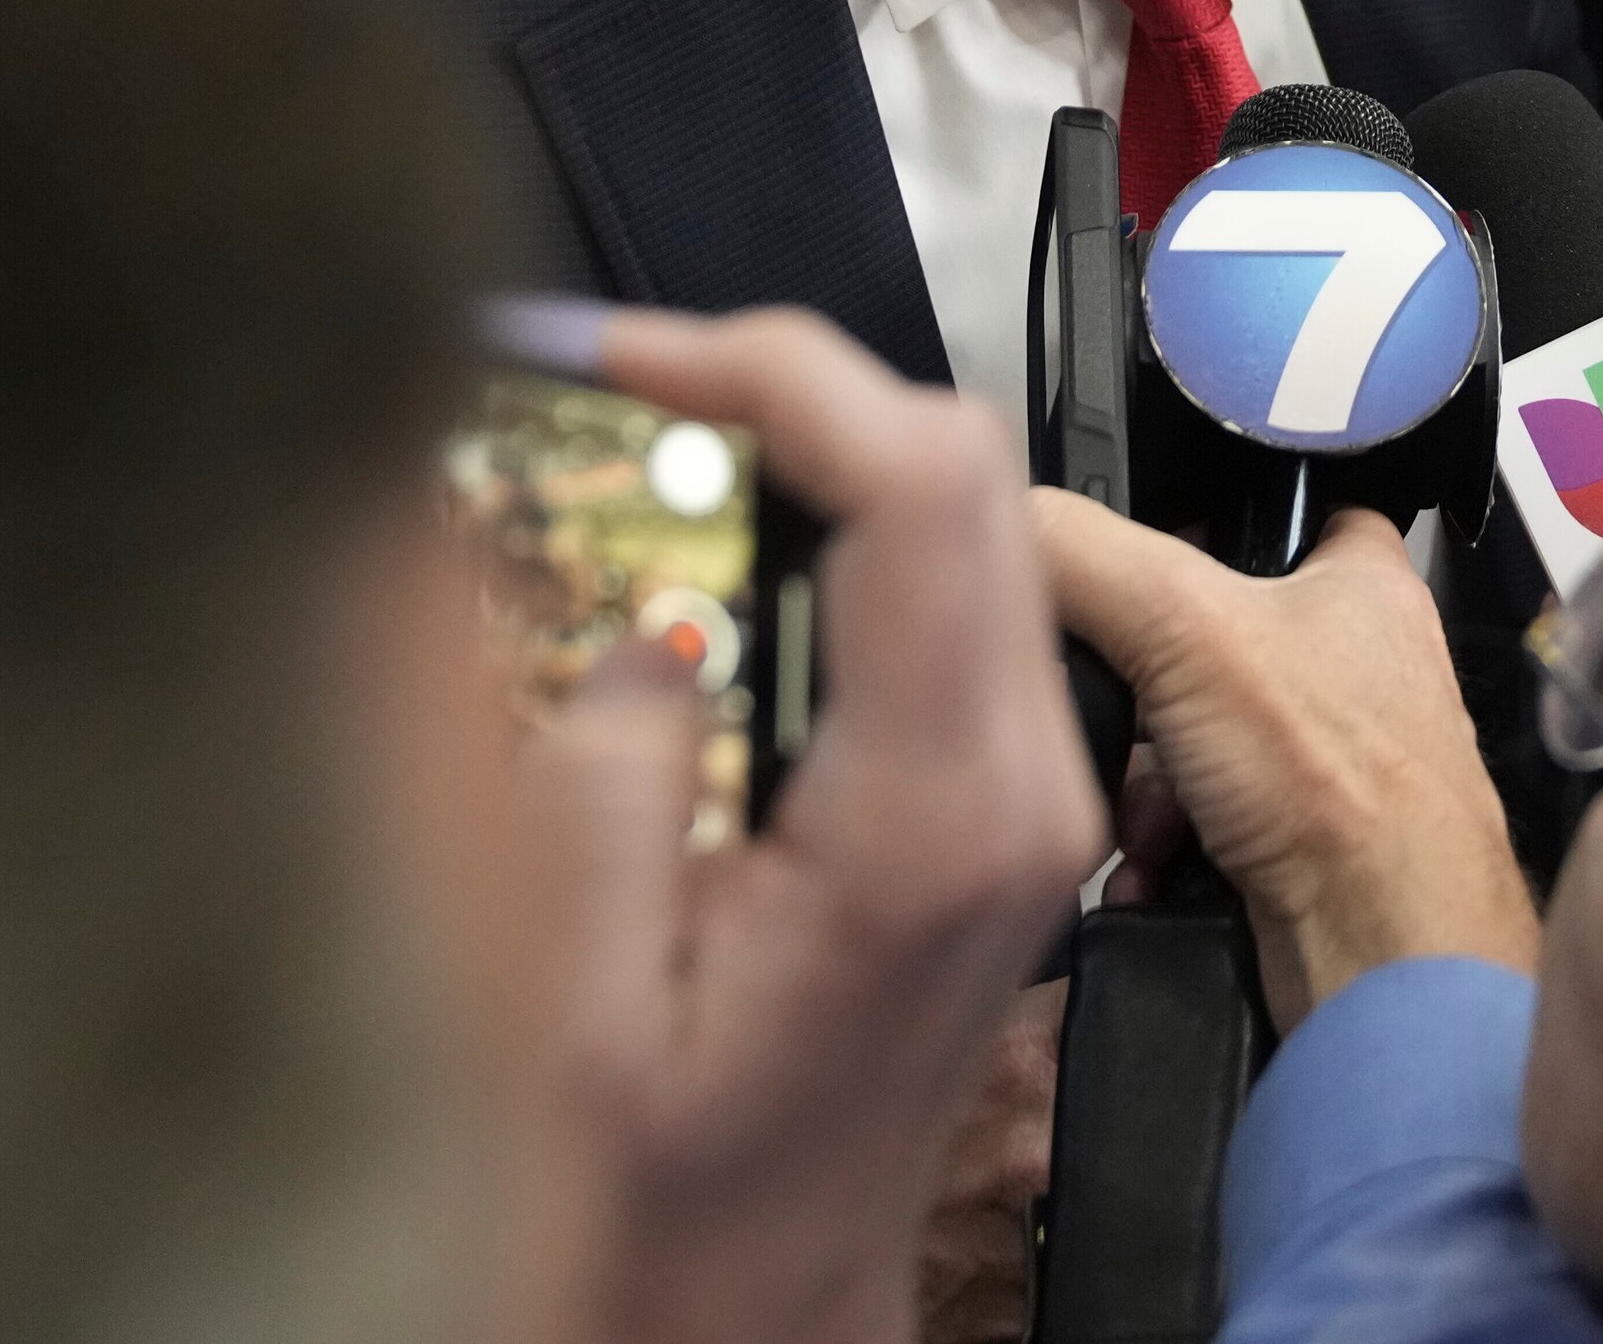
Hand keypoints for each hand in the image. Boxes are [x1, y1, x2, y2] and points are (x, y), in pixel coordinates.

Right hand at [541, 307, 1106, 1343]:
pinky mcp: (1004, 787)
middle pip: (965, 470)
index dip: (781, 373)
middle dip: (786, 386)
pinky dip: (837, 518)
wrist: (762, 1297)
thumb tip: (643, 628)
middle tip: (620, 386)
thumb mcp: (571, 1024)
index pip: (922, 491)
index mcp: (931, 820)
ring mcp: (1030, 783)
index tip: (635, 352)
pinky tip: (718, 540)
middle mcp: (1018, 786)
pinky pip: (951, 584)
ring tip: (650, 445)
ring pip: (966, 510)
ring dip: (813, 443)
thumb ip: (597, 801)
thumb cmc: (674, 1202)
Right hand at [1027, 493, 1534, 1034]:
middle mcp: (1350, 666)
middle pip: (1199, 642)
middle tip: (1129, 711)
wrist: (1381, 957)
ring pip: (1185, 742)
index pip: (1277, 507)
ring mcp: (1324, 761)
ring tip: (1147, 811)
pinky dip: (1159, 847)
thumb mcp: (1183, 627)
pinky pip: (1193, 824)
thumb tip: (1003, 521)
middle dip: (1140, 691)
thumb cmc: (1346, 786)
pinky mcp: (1295, 841)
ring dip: (1140, 784)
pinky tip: (1154, 867)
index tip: (1136, 552)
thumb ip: (1084, 555)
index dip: (1200, 519)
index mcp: (1360, 582)